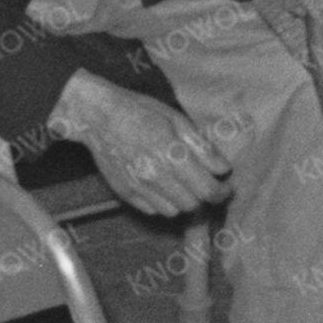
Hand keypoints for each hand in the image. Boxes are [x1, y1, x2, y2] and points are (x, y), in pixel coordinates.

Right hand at [54, 72, 229, 221]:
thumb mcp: (176, 119)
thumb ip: (201, 147)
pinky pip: (153, 210)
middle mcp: (155, 175)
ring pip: (174, 211)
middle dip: (203, 196)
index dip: (221, 193)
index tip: (225, 188)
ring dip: (183, 201)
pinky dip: (162, 202)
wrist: (97, 116)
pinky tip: (161, 184)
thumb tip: (223, 169)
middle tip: (204, 183)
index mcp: (171, 155)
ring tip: (181, 183)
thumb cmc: (139, 111)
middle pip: (192, 204)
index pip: (207, 190)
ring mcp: (138, 187)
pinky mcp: (125, 193)